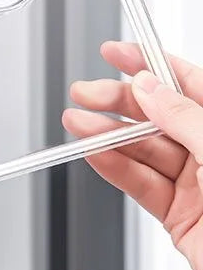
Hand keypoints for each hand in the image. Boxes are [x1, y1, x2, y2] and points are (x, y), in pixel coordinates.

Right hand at [63, 40, 202, 269]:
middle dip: (119, 101)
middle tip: (87, 92)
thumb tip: (149, 87)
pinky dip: (113, 168)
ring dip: (107, 136)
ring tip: (79, 123)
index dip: (150, 64)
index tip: (116, 53)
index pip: (190, 83)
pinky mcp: (182, 216)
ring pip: (144, 151)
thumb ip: (184, 117)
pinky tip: (94, 152)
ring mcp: (200, 185)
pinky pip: (140, 185)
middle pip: (159, 116)